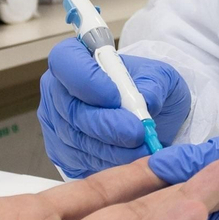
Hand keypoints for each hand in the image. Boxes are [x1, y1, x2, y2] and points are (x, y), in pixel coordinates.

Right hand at [38, 38, 190, 177]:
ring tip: (142, 148)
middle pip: (71, 108)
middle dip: (105, 124)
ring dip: (112, 147)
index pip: (65, 61)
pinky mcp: (62, 153)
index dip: (86, 79)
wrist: (147, 115)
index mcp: (75, 57)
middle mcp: (58, 90)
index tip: (115, 96)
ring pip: (77, 139)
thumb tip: (147, 101)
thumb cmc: (148, 88)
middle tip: (136, 132)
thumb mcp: (162, 77)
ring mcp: (56, 123)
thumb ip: (154, 84)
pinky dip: (108, 162)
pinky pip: (80, 161)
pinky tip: (130, 159)